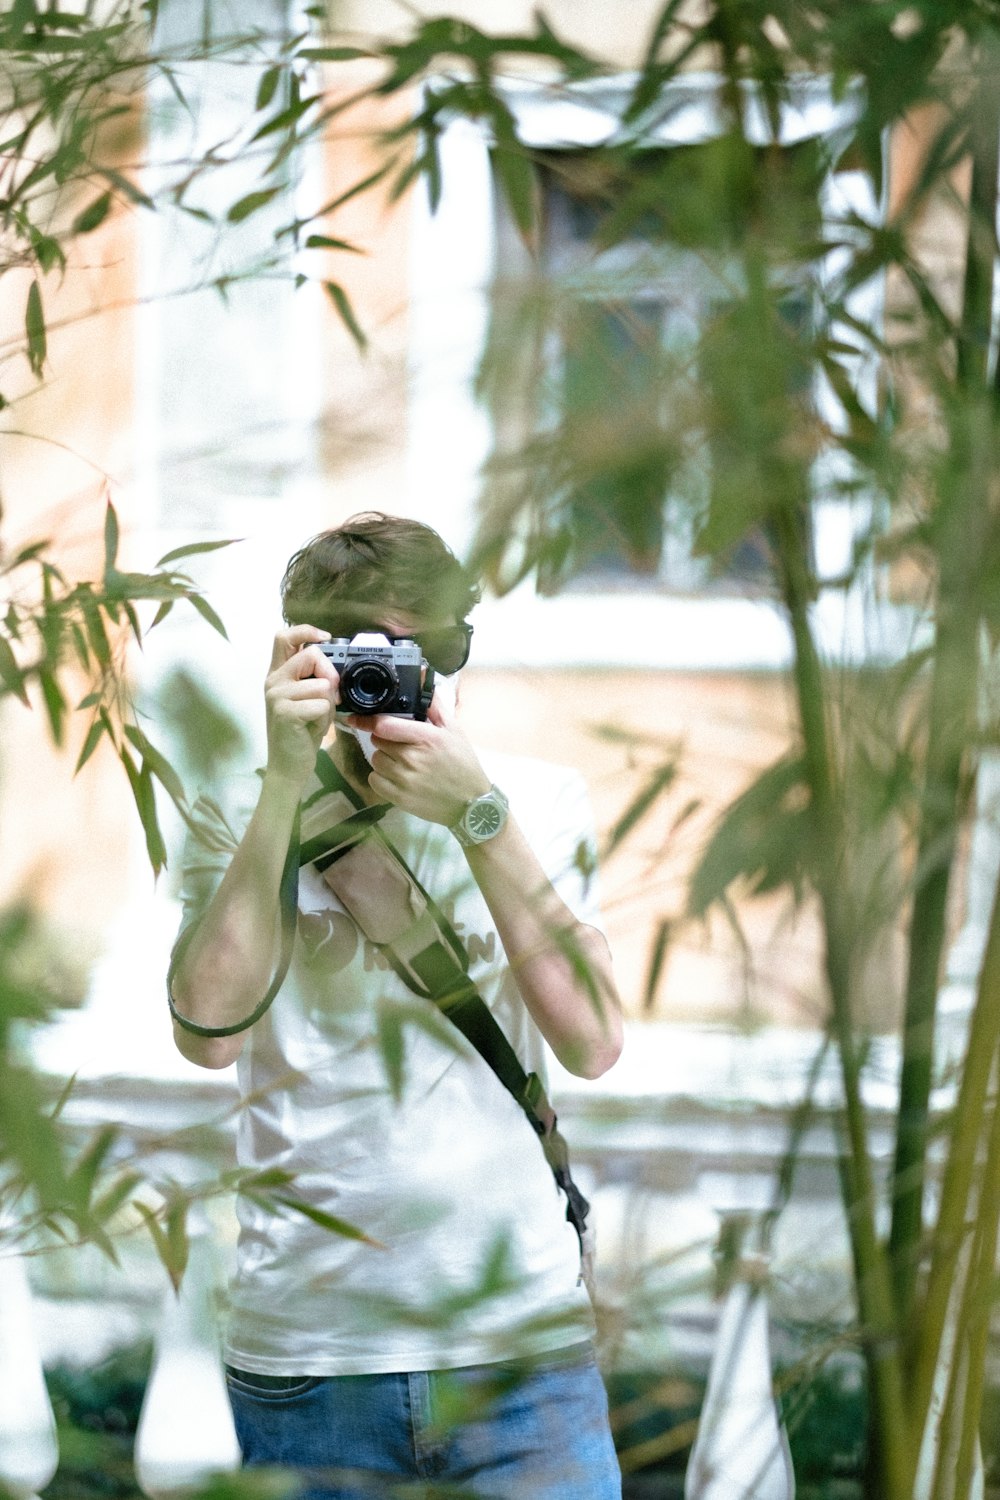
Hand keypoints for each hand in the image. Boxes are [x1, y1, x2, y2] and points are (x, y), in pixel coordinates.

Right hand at [264, 625, 338, 789]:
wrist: (288, 766)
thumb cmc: (302, 732)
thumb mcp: (308, 698)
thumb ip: (315, 678)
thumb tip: (332, 667)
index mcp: (277, 674)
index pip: (284, 637)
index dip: (306, 631)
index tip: (325, 637)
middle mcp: (273, 681)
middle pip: (311, 654)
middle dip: (330, 673)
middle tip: (329, 696)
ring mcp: (276, 696)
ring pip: (322, 684)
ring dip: (328, 703)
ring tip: (316, 718)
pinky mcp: (285, 712)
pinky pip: (321, 704)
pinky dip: (325, 718)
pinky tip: (312, 728)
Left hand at [348, 689, 489, 825]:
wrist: (471, 803)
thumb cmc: (463, 763)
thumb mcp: (454, 730)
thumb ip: (434, 705)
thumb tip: (420, 676)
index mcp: (426, 738)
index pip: (384, 725)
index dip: (369, 720)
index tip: (358, 718)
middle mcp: (412, 758)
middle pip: (378, 741)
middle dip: (385, 740)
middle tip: (401, 744)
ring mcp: (404, 779)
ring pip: (376, 760)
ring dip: (383, 758)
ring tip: (401, 762)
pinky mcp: (399, 798)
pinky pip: (374, 781)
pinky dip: (381, 777)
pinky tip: (396, 777)